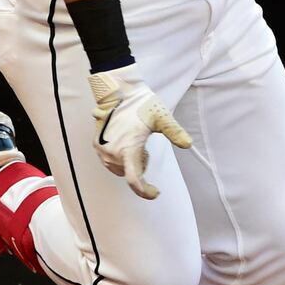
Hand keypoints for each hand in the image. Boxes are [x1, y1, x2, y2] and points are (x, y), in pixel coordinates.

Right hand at [86, 63, 191, 198]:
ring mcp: (102, 150)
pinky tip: (125, 140)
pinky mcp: (96, 145)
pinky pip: (110, 161)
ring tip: (134, 141)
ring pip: (119, 168)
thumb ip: (174, 132)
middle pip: (130, 173)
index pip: (134, 180)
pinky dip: (120, 157)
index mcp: (128, 149)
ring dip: (129, 161)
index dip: (144, 191)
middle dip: (140, 164)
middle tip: (145, 146)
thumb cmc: (141, 104)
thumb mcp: (162, 117)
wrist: (119, 91)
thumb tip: (188, 144)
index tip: (155, 192)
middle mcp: (112, 153)